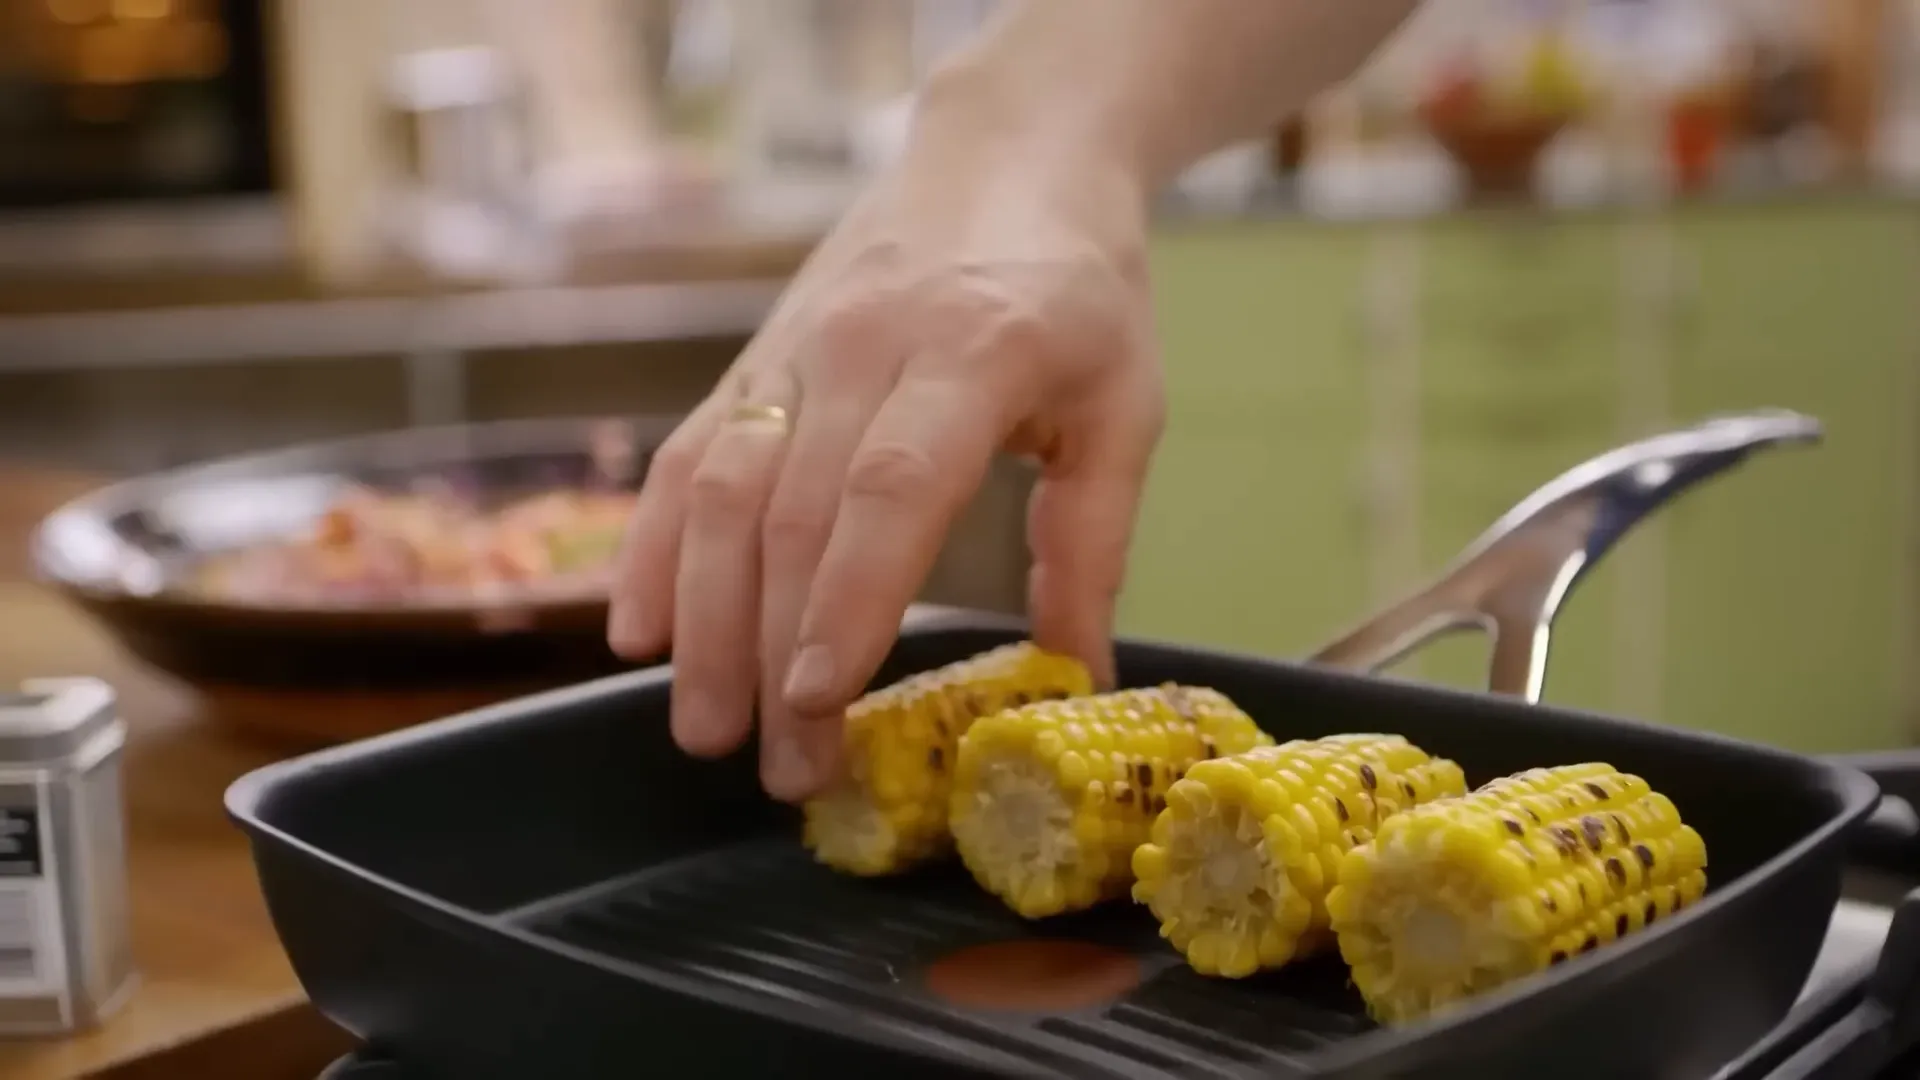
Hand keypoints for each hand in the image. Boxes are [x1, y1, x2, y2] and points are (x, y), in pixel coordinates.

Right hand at [607, 110, 1163, 801]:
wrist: (1003, 155)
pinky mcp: (752, 359)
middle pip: (791, 512)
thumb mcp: (1123, 405)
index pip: (888, 487)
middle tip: (783, 768)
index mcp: (974, 353)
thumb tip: (1078, 675)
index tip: (820, 700)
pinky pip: (686, 458)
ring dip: (700, 619)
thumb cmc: (1077, 290)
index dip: (846, 599)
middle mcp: (862, 347)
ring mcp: (792, 349)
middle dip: (773, 652)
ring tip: (701, 728)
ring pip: (720, 490)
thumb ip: (1094, 539)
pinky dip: (652, 547)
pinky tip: (636, 630)